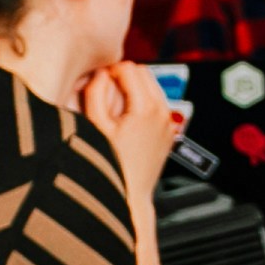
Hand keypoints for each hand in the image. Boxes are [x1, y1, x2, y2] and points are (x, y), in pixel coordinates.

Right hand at [82, 61, 178, 199]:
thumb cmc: (112, 167)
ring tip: (115, 104)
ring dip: (134, 88)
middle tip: (106, 90)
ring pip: (152, 87)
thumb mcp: (96, 126)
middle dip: (124, 76)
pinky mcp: (169, 132)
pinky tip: (128, 117)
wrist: (131, 196)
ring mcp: (168, 122)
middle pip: (143, 73)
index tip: (99, 82)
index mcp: (145, 108)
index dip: (110, 71)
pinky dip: (143, 103)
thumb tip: (100, 74)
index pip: (129, 68)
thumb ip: (95, 93)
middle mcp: (162, 112)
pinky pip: (157, 104)